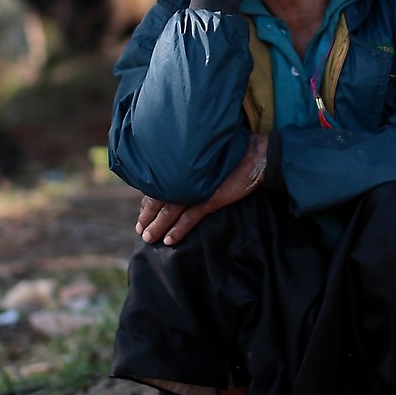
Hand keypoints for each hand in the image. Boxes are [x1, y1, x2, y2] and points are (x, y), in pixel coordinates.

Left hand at [136, 133, 268, 245]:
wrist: (256, 155)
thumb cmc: (233, 154)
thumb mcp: (206, 158)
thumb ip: (192, 168)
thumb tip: (181, 176)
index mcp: (182, 165)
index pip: (159, 185)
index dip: (148, 200)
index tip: (142, 212)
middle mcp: (185, 176)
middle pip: (158, 198)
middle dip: (147, 216)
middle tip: (140, 229)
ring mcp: (196, 188)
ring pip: (169, 211)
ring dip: (157, 226)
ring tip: (148, 238)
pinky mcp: (210, 199)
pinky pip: (189, 218)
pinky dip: (178, 230)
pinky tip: (169, 240)